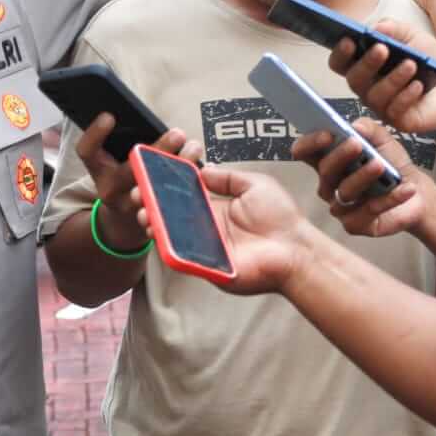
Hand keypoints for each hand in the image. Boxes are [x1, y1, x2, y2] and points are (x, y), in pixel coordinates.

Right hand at [78, 114, 201, 251]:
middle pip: (131, 171)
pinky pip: (173, 202)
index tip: (110, 115)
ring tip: (194, 148)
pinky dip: (189, 183)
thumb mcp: (111, 161)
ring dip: (180, 166)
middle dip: (158, 150)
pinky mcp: (152, 218)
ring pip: (157, 188)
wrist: (123, 223)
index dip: (95, 134)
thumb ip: (120, 141)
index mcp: (99, 172)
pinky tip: (203, 169)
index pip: (87, 152)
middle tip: (178, 133)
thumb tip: (139, 114)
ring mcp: (132, 208)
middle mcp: (111, 190)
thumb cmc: (122, 179)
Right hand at [134, 165, 315, 295]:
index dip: (168, 187)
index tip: (151, 176)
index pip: (185, 196)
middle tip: (139, 196)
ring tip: (143, 213)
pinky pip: (181, 256)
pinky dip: (167, 246)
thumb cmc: (282, 219)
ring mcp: (206, 247)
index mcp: (218, 208)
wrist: (297, 250)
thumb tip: (203, 170)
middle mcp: (209, 227)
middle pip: (173, 216)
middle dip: (153, 205)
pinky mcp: (207, 265)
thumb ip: (228, 178)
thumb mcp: (255, 185)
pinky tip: (156, 233)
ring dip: (154, 225)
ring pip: (172, 236)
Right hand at [292, 118, 426, 237]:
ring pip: (344, 192)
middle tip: (357, 144)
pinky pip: (367, 211)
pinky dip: (388, 199)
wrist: (416, 194)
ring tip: (382, 166)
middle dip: (340, 156)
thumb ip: (369, 129)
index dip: (309, 144)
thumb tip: (356, 126)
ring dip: (363, 177)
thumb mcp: (384, 140)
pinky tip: (405, 189)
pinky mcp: (354, 224)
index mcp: (329, 160)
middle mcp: (329, 184)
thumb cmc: (393, 165)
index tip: (327, 134)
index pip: (305, 152)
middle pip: (324, 171)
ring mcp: (340, 206)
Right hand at [330, 19, 435, 133]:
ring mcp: (381, 106)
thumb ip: (394, 29)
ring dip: (392, 78)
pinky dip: (405, 96)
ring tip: (411, 64)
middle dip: (367, 63)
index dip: (340, 53)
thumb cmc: (428, 59)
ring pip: (375, 95)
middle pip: (354, 79)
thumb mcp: (412, 37)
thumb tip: (376, 28)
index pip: (340, 63)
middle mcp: (368, 88)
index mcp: (364, 66)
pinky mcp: (398, 121)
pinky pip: (394, 111)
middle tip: (383, 48)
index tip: (350, 40)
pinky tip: (418, 85)